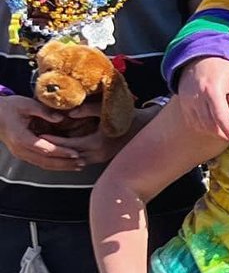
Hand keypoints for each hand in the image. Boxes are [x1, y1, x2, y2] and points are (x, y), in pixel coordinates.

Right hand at [0, 94, 83, 170]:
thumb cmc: (9, 107)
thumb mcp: (26, 104)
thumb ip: (44, 111)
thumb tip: (61, 118)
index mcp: (21, 138)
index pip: (44, 149)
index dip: (61, 152)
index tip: (76, 153)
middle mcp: (20, 149)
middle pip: (45, 161)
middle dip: (65, 163)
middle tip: (82, 163)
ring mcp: (20, 153)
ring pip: (42, 164)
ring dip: (61, 166)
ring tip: (78, 166)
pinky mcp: (22, 153)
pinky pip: (39, 162)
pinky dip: (53, 164)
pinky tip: (66, 164)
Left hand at [40, 101, 157, 166]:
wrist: (147, 127)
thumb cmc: (129, 117)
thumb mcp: (108, 110)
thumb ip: (88, 110)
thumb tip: (70, 113)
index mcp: (97, 142)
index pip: (68, 145)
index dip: (52, 140)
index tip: (39, 135)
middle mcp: (98, 154)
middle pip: (68, 155)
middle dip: (53, 150)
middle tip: (37, 144)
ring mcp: (101, 158)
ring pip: (74, 161)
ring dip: (61, 155)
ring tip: (48, 149)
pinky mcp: (103, 159)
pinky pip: (82, 161)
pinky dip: (71, 157)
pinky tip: (64, 151)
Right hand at [177, 57, 228, 141]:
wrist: (198, 60)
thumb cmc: (220, 69)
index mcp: (212, 90)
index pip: (220, 116)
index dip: (228, 130)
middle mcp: (198, 98)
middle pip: (209, 124)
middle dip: (222, 133)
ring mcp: (188, 102)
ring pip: (200, 125)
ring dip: (213, 131)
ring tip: (224, 131)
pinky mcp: (184, 105)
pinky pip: (193, 122)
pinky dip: (203, 127)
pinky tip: (213, 126)